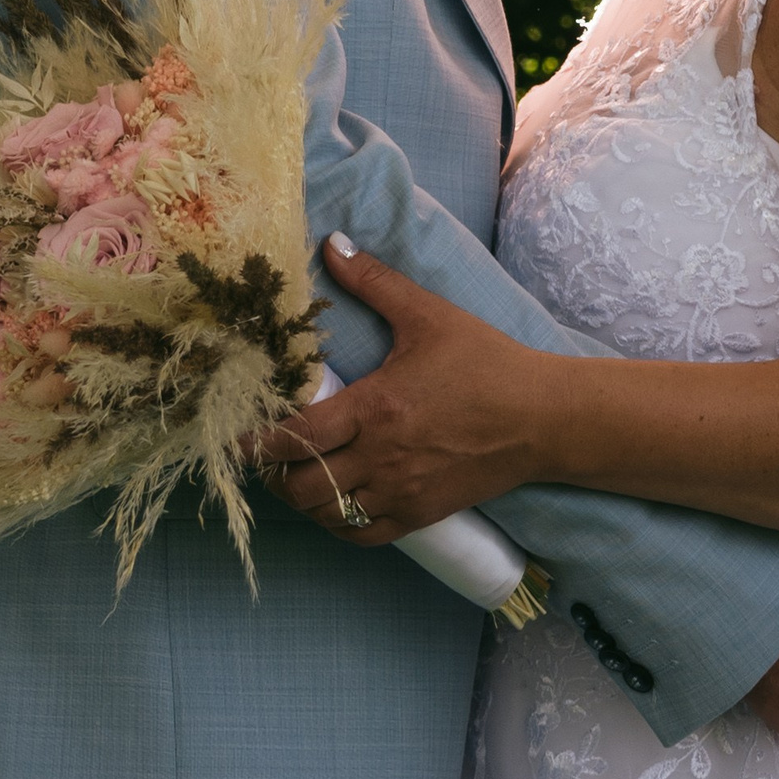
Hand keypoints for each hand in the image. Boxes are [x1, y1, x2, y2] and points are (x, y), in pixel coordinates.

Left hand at [257, 235, 551, 542]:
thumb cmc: (486, 363)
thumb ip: (375, 281)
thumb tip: (332, 243)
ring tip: (297, 475)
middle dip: (274, 474)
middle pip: (302, 485)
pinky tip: (334, 503)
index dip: (257, 441)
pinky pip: (362, 535)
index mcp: (376, 408)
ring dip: (303, 498)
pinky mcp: (421, 515)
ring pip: (327, 514)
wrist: (542, 418)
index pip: (296, 436)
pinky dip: (338, 524)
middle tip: (266, 455)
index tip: (236, 437)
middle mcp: (382, 457)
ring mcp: (401, 492)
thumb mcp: (429, 314)